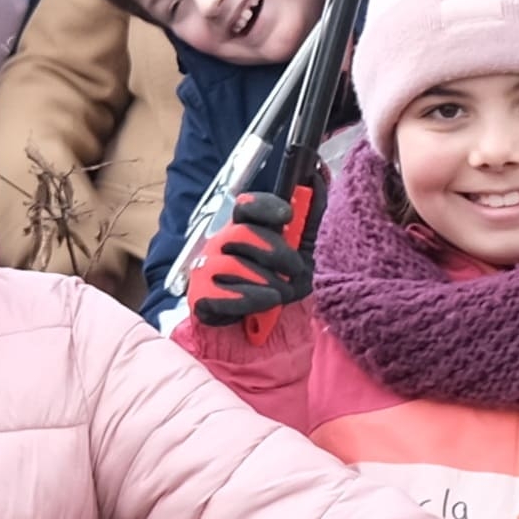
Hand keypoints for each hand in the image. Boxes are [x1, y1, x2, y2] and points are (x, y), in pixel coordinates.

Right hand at [185, 183, 316, 329]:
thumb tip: (318, 179)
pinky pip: (223, 292)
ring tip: (278, 295)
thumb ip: (308, 221)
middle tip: (294, 270)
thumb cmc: (281, 292)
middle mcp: (222, 246)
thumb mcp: (304, 256)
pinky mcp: (200, 297)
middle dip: (276, 253)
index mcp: (246, 231)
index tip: (287, 216)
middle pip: (242, 234)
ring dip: (267, 282)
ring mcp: (207, 270)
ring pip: (235, 264)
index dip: (264, 207)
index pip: (246, 207)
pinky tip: (263, 304)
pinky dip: (250, 299)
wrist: (264, 339)